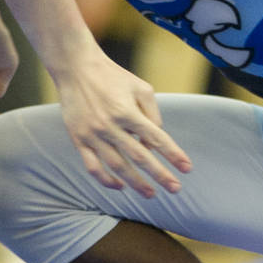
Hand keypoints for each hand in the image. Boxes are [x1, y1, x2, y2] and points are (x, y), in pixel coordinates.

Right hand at [54, 54, 191, 196]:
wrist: (75, 68)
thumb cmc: (113, 76)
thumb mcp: (140, 87)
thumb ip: (152, 113)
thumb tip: (154, 142)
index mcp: (127, 111)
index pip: (156, 138)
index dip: (173, 154)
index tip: (187, 168)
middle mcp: (110, 126)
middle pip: (140, 157)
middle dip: (160, 175)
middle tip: (175, 189)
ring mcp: (92, 135)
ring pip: (117, 167)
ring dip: (136, 183)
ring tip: (151, 194)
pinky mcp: (78, 140)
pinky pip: (93, 167)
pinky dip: (106, 180)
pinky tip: (120, 186)